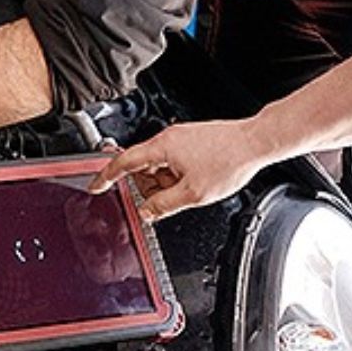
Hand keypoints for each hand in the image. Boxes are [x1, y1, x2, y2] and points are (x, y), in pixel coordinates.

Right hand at [86, 118, 272, 219]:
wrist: (255, 143)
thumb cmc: (229, 161)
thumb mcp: (193, 194)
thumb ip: (163, 205)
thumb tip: (147, 212)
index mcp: (162, 147)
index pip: (123, 162)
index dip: (106, 176)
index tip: (96, 185)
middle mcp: (168, 138)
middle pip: (143, 167)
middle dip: (150, 186)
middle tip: (168, 199)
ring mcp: (181, 138)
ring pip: (160, 165)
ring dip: (167, 181)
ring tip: (190, 189)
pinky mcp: (192, 140)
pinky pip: (174, 160)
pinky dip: (178, 174)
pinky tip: (196, 181)